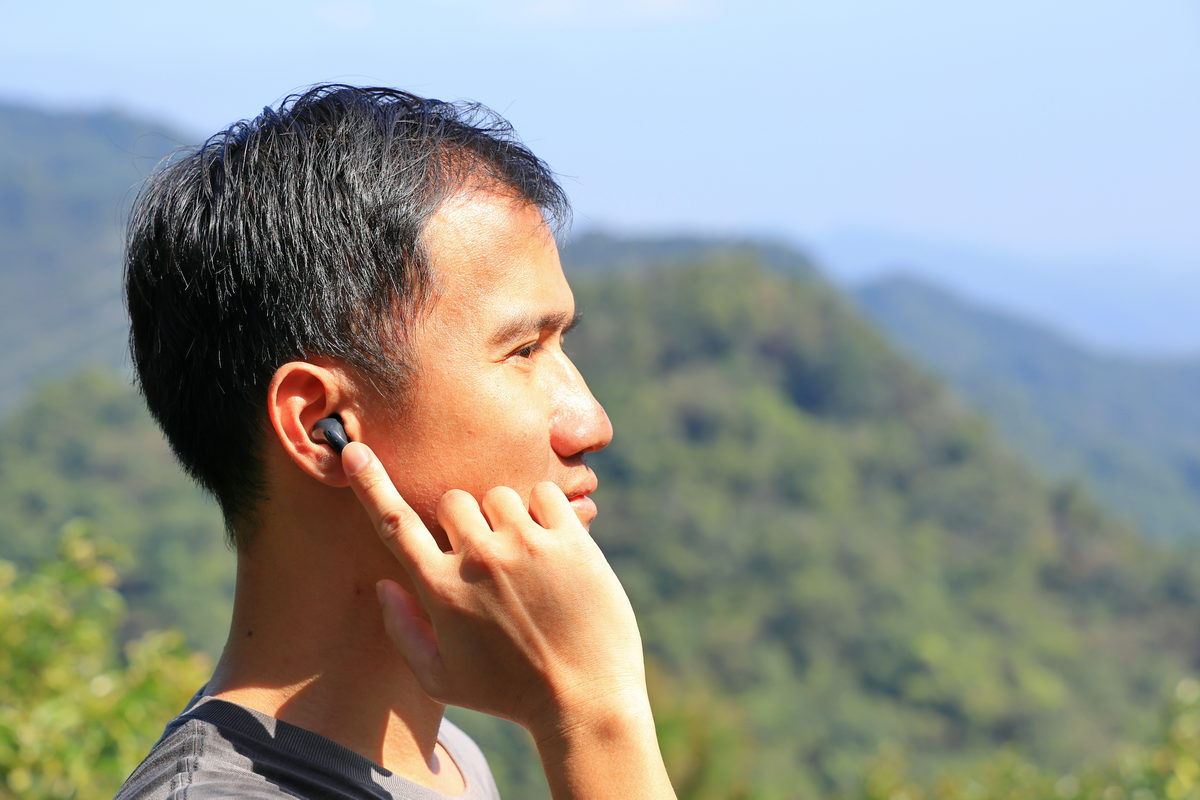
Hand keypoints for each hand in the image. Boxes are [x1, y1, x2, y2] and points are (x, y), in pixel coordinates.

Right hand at [341, 441, 647, 735]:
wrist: (585, 702)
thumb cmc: (508, 694)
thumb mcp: (442, 680)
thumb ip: (403, 630)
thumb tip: (386, 583)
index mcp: (441, 591)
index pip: (394, 524)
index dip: (370, 484)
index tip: (354, 450)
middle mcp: (479, 561)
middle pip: (453, 500)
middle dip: (465, 521)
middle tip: (489, 557)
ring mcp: (526, 546)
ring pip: (499, 494)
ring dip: (506, 517)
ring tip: (525, 559)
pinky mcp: (570, 540)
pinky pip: (545, 492)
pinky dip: (546, 509)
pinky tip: (553, 547)